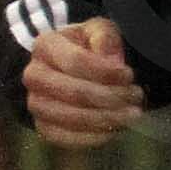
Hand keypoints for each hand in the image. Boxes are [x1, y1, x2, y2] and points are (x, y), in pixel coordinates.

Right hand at [24, 15, 142, 149]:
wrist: (70, 70)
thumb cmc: (88, 47)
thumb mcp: (98, 31)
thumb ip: (105, 37)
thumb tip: (110, 59)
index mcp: (45, 45)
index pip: (76, 61)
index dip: (106, 72)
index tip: (129, 75)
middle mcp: (34, 75)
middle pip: (75, 92)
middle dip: (112, 97)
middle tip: (136, 96)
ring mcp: (35, 104)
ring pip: (72, 118)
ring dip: (107, 118)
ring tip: (131, 114)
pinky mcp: (43, 127)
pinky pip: (66, 138)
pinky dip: (94, 137)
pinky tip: (115, 129)